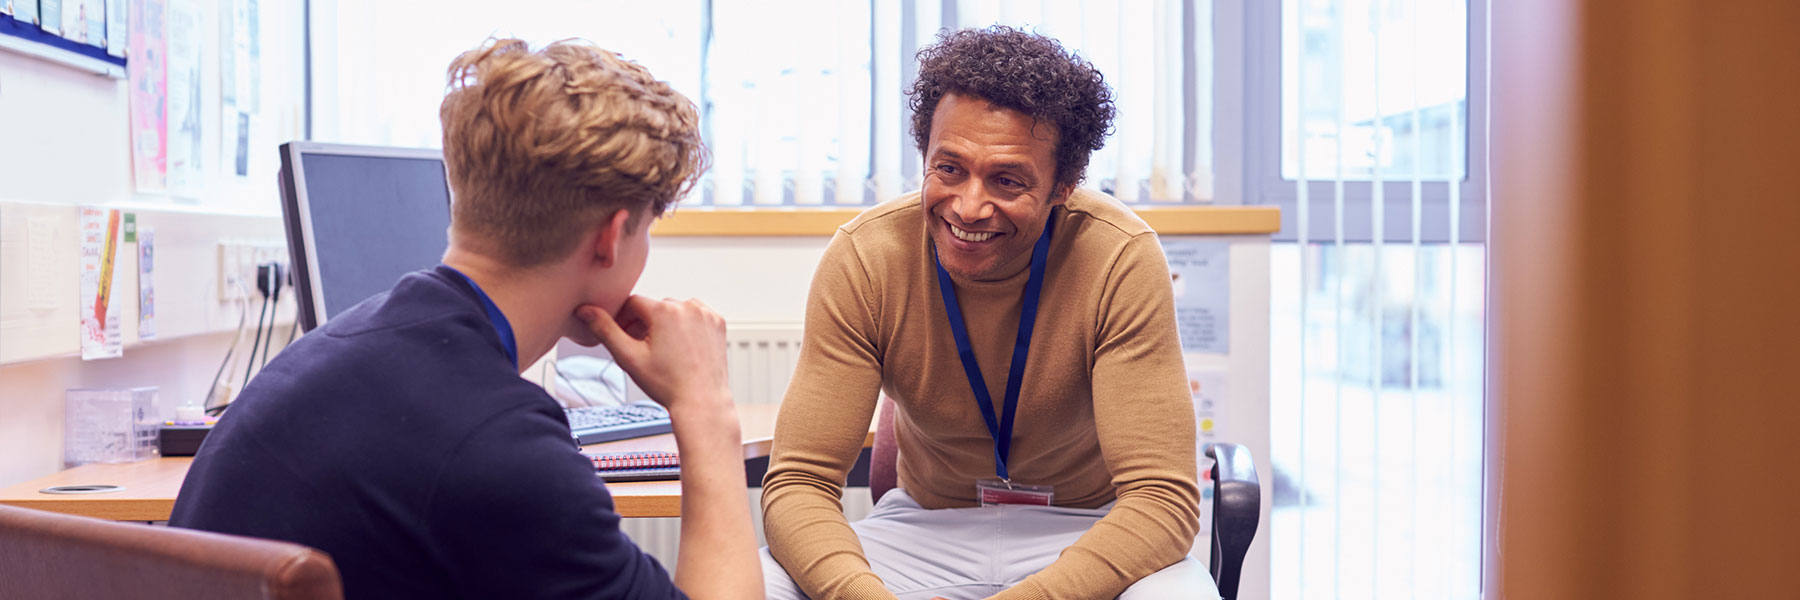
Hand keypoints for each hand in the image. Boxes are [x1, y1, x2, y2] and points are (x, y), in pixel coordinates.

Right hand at [577, 296, 730, 414]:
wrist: (701, 402)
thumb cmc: (667, 384)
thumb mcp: (629, 357)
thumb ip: (605, 330)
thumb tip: (585, 310)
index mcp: (665, 310)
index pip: (633, 303)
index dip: (623, 320)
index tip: (623, 337)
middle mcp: (688, 306)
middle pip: (654, 307)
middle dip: (644, 323)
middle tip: (641, 349)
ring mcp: (706, 314)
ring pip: (674, 310)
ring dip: (665, 323)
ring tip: (663, 350)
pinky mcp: (718, 322)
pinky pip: (694, 316)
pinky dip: (686, 326)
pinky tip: (681, 348)